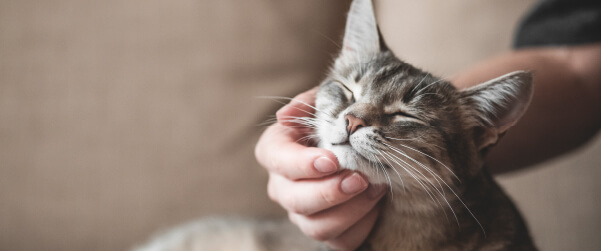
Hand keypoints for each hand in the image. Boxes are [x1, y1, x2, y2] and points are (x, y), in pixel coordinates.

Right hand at [255, 88, 386, 249]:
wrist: (365, 145)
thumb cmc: (339, 121)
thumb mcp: (328, 102)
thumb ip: (309, 102)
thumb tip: (284, 116)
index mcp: (276, 151)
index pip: (274, 159)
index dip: (301, 163)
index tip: (332, 160)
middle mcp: (282, 186)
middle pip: (294, 199)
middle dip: (330, 192)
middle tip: (360, 178)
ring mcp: (301, 213)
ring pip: (316, 226)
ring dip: (350, 210)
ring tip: (376, 188)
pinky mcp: (325, 231)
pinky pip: (339, 241)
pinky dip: (361, 226)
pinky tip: (377, 205)